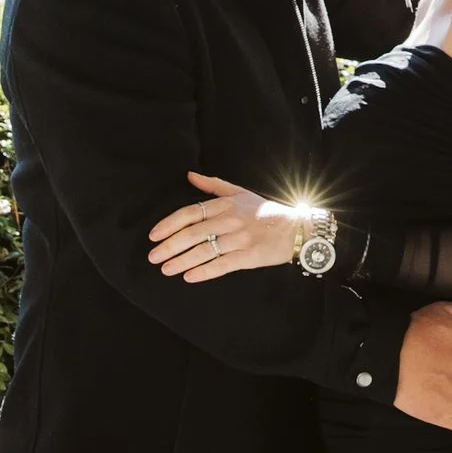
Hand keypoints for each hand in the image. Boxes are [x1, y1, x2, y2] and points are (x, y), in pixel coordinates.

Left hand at [149, 173, 321, 280]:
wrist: (298, 228)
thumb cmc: (267, 211)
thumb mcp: (241, 193)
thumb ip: (213, 185)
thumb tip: (189, 175)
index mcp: (226, 204)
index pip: (190, 213)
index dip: (169, 224)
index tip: (153, 235)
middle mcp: (231, 220)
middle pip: (193, 233)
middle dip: (169, 246)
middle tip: (153, 257)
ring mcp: (240, 238)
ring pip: (205, 250)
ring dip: (182, 261)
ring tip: (166, 269)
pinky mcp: (250, 256)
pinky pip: (222, 265)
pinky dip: (204, 271)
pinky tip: (189, 277)